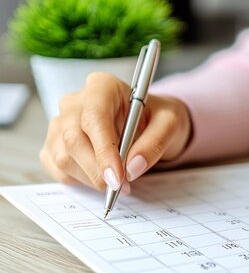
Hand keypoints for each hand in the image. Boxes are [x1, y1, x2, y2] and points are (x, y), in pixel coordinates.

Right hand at [40, 72, 191, 191]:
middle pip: (73, 139)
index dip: (104, 150)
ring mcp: (60, 123)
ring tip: (119, 182)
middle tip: (121, 186)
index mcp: (102, 86)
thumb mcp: (170, 124)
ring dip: (91, 178)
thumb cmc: (157, 118)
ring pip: (63, 157)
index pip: (94, 118)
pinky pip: (57, 168)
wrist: (148, 124)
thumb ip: (155, 143)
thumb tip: (132, 168)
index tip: (118, 176)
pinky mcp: (54, 144)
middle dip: (97, 170)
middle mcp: (75, 102)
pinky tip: (102, 177)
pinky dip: (80, 180)